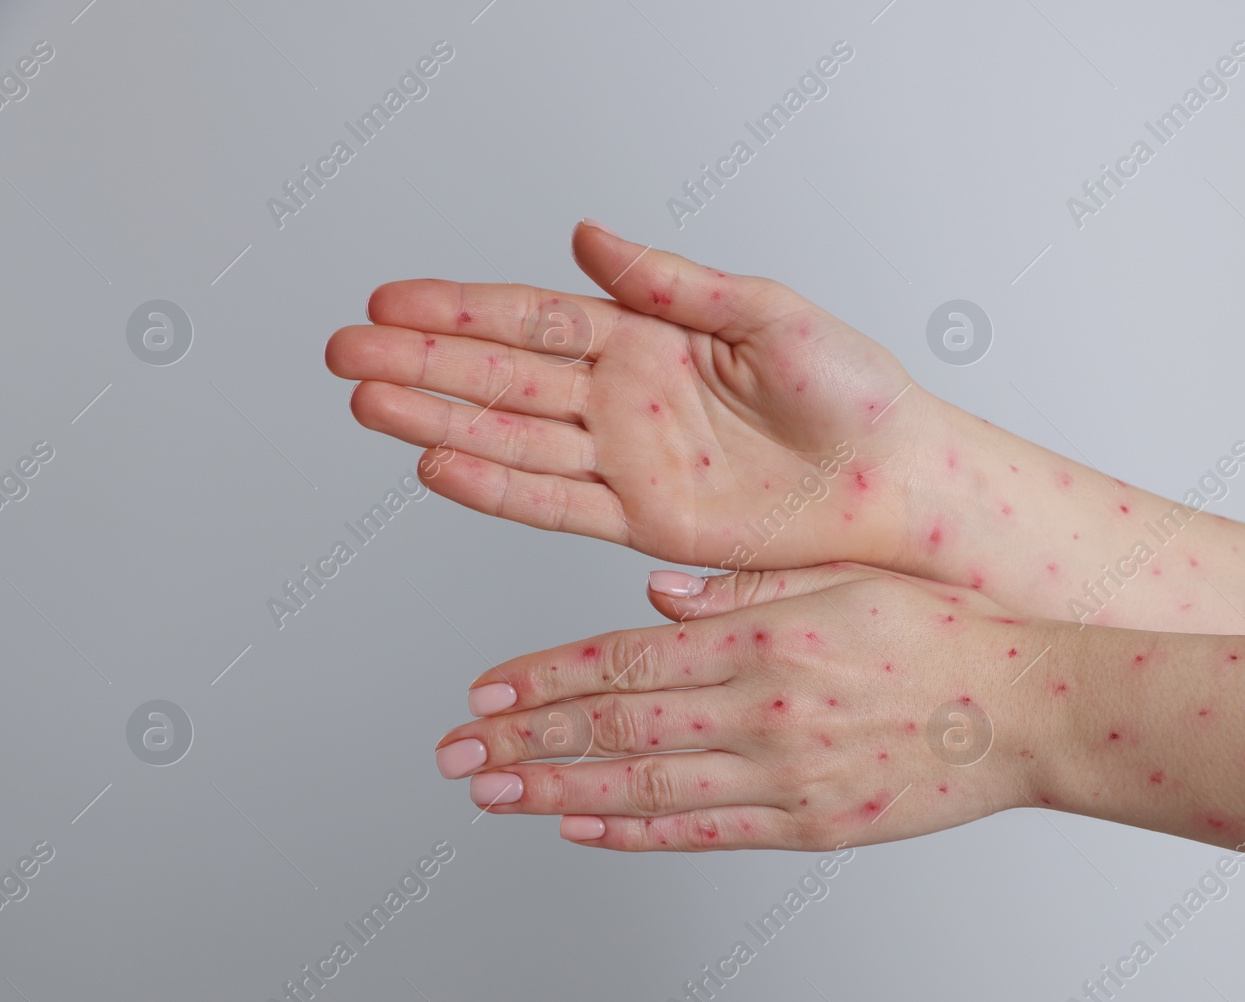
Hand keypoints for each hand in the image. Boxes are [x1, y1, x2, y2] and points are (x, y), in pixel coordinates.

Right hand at [327, 222, 942, 571]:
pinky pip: (556, 502)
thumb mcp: (768, 313)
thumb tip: (587, 237)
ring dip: (439, 420)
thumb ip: (671, 282)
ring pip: (513, 437)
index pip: (535, 318)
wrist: (899, 483)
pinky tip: (440, 465)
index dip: (461, 308)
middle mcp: (627, 399)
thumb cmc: (855, 393)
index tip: (391, 298)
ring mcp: (630, 462)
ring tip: (368, 401)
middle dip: (422, 361)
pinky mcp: (647, 521)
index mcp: (652, 338)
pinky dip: (498, 488)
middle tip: (345, 349)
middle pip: (503, 375)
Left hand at [430, 564, 1057, 850]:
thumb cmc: (944, 632)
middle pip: (616, 725)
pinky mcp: (811, 824)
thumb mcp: (842, 579)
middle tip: (456, 749)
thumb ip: (744, 587)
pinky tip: (585, 829)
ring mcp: (783, 773)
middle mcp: (760, 705)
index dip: (545, 675)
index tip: (486, 685)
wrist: (1027, 707)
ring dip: (558, 789)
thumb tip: (653, 593)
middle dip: (525, 736)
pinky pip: (706, 832)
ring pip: (645, 785)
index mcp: (762, 634)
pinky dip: (638, 833)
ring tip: (494, 792)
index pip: (625, 658)